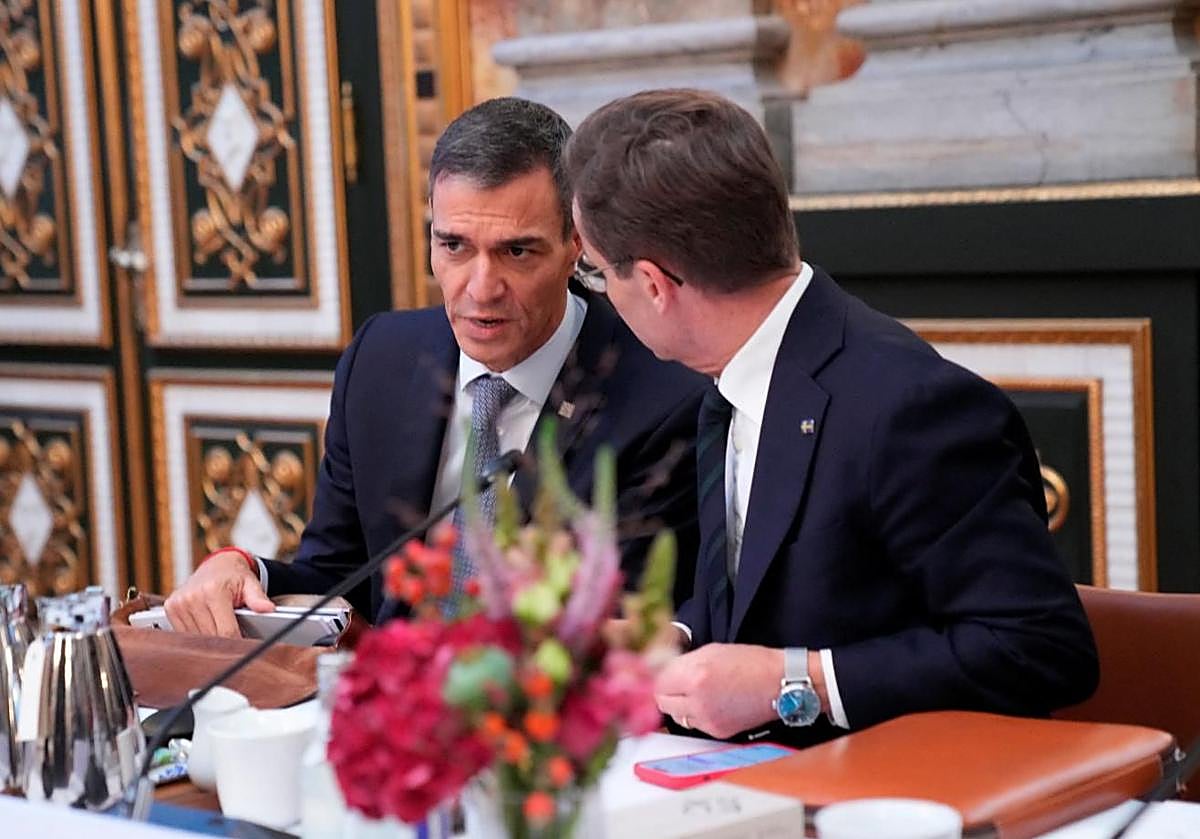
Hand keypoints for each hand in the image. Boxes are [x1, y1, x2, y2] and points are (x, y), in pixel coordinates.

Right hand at [163, 549, 273, 637]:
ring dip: (210, 641)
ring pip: (197, 639)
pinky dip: (197, 636)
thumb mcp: (250, 584)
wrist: (216, 566)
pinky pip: (184, 634)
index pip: (226, 631)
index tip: (246, 647)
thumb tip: (268, 609)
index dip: (238, 642)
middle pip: (211, 637)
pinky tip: (208, 629)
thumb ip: (258, 598)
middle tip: (237, 643)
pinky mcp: (170, 609)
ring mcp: (179, 604)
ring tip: (223, 634)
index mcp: (213, 591)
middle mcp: (192, 597)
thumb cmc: (234, 577)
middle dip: (225, 643)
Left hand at [654, 643, 783, 739]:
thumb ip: (683, 662)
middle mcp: (698, 701)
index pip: (657, 682)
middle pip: (661, 702)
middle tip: (675, 683)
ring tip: (695, 693)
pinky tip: (710, 702)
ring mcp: (708, 720)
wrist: (780, 683)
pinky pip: (695, 724)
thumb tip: (663, 670)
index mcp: (695, 676)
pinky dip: (697, 715)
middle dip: (666, 691)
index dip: (659, 676)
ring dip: (679, 705)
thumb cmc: (751, 663)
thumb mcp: (711, 651)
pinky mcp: (718, 732)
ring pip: (676, 716)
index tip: (662, 673)